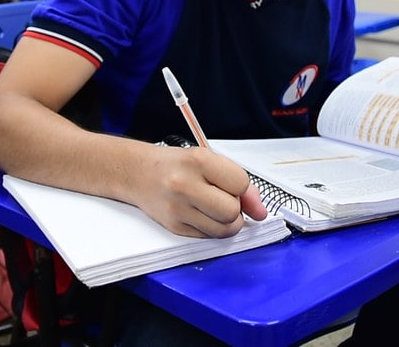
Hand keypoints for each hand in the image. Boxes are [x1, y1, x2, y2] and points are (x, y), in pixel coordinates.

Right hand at [138, 144, 267, 238]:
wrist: (139, 173)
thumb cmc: (177, 166)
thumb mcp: (208, 160)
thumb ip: (237, 182)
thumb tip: (259, 210)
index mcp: (198, 161)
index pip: (240, 183)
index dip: (244, 190)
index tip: (236, 188)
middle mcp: (185, 184)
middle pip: (231, 211)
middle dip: (236, 209)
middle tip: (225, 200)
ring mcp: (177, 208)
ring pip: (223, 229)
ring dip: (226, 222)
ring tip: (215, 209)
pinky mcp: (174, 227)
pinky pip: (208, 237)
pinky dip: (211, 229)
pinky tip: (201, 214)